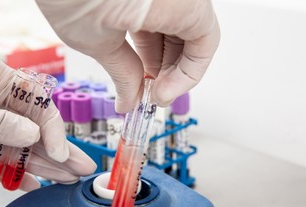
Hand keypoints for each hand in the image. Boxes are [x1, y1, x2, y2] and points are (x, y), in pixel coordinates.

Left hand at [0, 52, 95, 190]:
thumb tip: (29, 135)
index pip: (36, 105)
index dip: (51, 129)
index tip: (59, 151)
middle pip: (34, 130)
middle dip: (59, 150)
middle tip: (80, 167)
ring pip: (19, 150)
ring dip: (42, 166)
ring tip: (64, 179)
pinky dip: (13, 176)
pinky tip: (32, 184)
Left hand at [35, 0, 219, 111]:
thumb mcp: (99, 42)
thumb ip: (125, 73)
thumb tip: (131, 97)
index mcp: (179, 1)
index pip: (205, 45)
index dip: (185, 79)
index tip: (161, 96)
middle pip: (191, 34)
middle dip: (170, 68)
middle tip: (150, 92)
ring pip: (174, 23)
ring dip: (159, 53)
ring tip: (138, 76)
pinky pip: (158, 10)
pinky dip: (149, 33)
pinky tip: (134, 52)